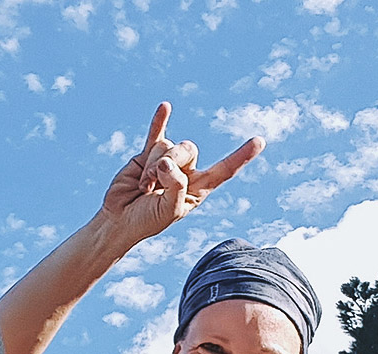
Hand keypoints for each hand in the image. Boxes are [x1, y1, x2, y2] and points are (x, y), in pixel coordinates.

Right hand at [99, 101, 264, 247]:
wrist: (118, 221)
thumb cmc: (146, 222)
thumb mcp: (168, 211)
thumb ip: (176, 186)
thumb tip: (167, 161)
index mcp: (198, 189)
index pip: (224, 170)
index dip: (240, 157)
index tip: (259, 141)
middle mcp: (186, 172)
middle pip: (189, 150)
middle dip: (170, 165)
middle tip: (153, 188)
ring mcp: (167, 161)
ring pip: (168, 146)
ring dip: (152, 167)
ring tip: (143, 187)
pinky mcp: (147, 155)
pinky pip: (156, 134)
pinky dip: (159, 121)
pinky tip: (165, 107)